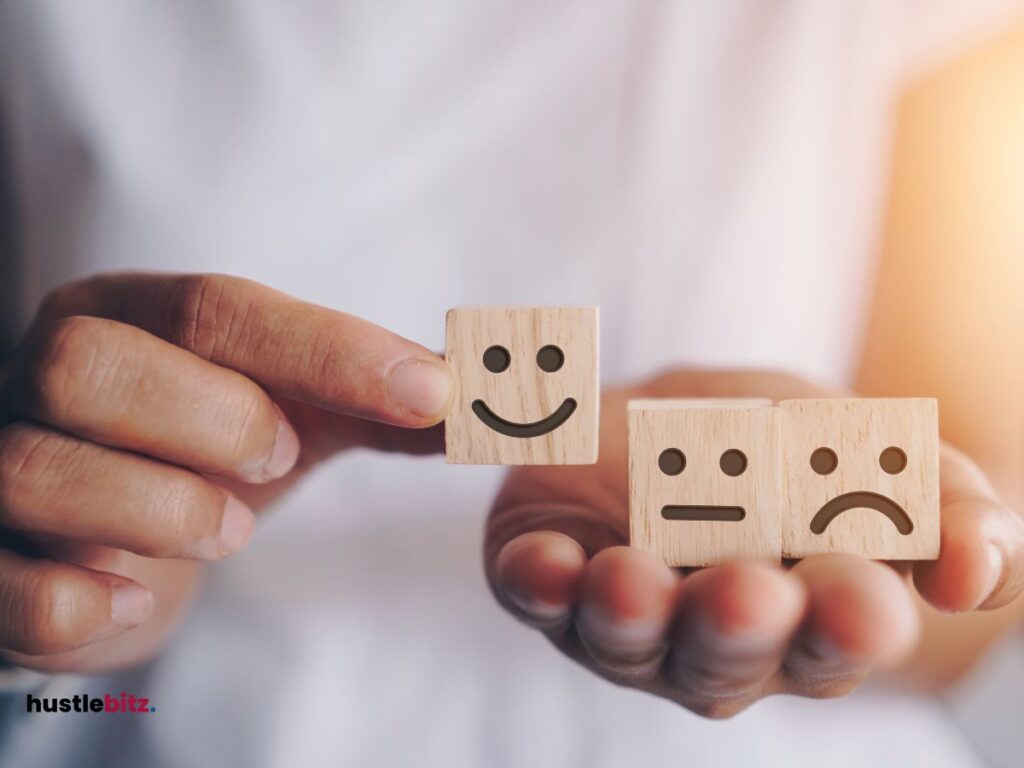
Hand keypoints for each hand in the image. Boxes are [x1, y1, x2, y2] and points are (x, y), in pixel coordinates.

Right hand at [0, 273, 452, 672]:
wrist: (114, 540)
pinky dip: (77, 600)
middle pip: (94, 365)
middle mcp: (46, 374)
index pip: (217, 308)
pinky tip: (133, 597)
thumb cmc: (208, 455)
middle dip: (211, 419)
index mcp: (128, 316)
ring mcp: (1, 462)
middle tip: (277, 461)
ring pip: (39, 468)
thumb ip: (381, 400)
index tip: (429, 395)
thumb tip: (485, 390)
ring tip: (225, 530)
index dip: (327, 351)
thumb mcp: (294, 410)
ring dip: (161, 508)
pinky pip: (3, 583)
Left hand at [485, 370, 1023, 717]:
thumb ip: (940, 506)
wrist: (673, 413)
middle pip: (727, 654)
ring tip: (631, 579)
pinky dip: (538, 580)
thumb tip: (974, 573)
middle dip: (738, 626)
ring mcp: (627, 618)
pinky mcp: (549, 580)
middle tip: (749, 591)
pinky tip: (544, 563)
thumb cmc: (783, 446)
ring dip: (629, 613)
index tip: (859, 592)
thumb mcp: (874, 451)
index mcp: (810, 615)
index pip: (839, 636)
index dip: (849, 620)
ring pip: (628, 637)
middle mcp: (716, 637)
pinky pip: (537, 592)